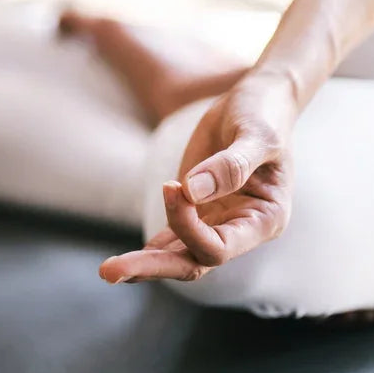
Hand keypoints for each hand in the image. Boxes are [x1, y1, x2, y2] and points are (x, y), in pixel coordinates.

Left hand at [101, 72, 297, 282]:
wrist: (259, 101)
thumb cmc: (264, 116)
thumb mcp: (257, 135)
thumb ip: (231, 165)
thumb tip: (192, 191)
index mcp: (265, 220)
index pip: (218, 246)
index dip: (188, 226)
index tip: (172, 186)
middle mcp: (241, 230)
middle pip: (194, 263)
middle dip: (153, 267)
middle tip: (110, 271)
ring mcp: (218, 222)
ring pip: (180, 256)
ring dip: (144, 264)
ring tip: (108, 271)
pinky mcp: (197, 210)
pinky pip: (173, 239)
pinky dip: (150, 250)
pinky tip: (125, 261)